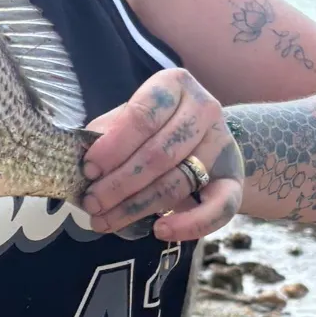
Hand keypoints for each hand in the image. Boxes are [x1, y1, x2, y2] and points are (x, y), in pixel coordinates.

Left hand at [80, 67, 241, 243]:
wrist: (207, 138)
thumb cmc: (157, 126)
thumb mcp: (130, 117)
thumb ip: (108, 131)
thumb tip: (80, 155)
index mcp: (175, 85)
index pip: (142, 116)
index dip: (113, 146)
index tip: (88, 170)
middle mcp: (205, 109)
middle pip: (159, 153)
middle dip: (119, 183)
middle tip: (91, 204)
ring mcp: (223, 145)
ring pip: (178, 182)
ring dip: (138, 207)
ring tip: (106, 220)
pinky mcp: (235, 181)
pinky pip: (218, 209)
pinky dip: (189, 224)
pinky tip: (159, 230)